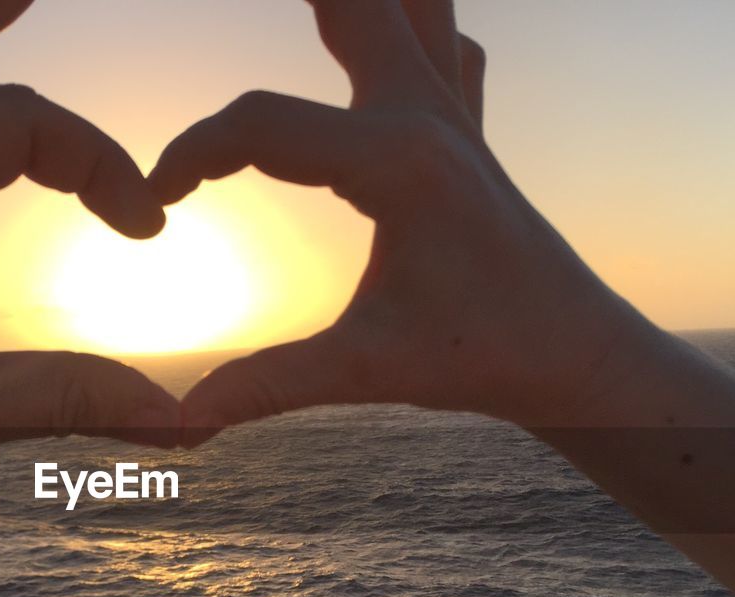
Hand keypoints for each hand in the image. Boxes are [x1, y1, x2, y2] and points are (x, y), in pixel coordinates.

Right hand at [152, 0, 659, 441]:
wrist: (578, 355)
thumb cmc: (485, 356)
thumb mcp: (369, 369)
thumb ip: (270, 384)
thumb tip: (185, 418)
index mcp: (397, 162)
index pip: (260, 126)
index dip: (192, 154)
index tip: (157, 200)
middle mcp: (427, 116)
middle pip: (355, 3)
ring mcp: (453, 114)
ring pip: (414, 3)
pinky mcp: (466, 131)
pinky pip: (443, 44)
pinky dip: (409, 20)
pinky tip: (389, 33)